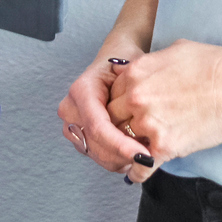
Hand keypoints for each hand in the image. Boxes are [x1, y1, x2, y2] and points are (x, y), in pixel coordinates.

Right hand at [56, 49, 148, 173]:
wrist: (112, 60)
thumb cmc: (124, 62)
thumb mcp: (133, 69)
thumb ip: (136, 92)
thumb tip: (148, 121)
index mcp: (81, 91)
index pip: (98, 127)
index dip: (121, 145)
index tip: (144, 155)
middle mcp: (70, 110)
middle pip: (95, 145)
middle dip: (124, 156)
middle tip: (151, 159)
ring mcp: (70, 125)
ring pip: (96, 155)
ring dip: (122, 160)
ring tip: (145, 154)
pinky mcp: (77, 137)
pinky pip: (97, 156)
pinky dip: (117, 159)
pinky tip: (133, 152)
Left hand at [106, 40, 221, 183]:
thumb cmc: (215, 66)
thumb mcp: (175, 50)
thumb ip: (149, 63)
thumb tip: (141, 71)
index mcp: (136, 72)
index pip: (110, 91)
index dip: (118, 100)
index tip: (126, 108)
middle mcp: (136, 97)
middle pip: (111, 116)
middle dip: (120, 122)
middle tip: (129, 128)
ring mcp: (148, 123)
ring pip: (122, 140)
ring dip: (127, 144)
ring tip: (131, 149)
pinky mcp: (164, 146)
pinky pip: (139, 165)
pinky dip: (136, 171)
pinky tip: (136, 172)